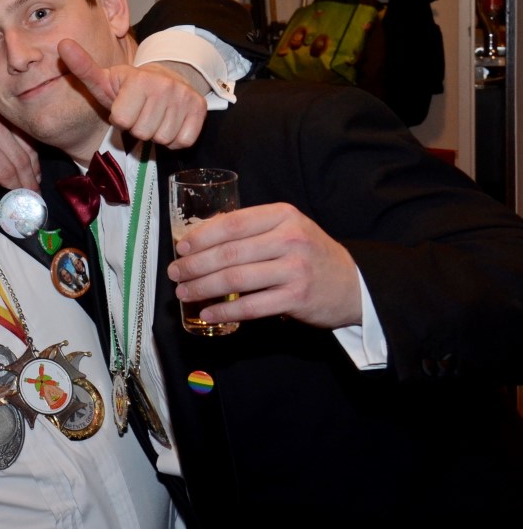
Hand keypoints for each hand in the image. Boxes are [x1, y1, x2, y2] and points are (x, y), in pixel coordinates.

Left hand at [0, 86, 40, 189]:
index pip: (4, 171)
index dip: (14, 187)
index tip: (19, 198)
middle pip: (20, 160)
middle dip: (29, 181)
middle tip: (34, 195)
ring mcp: (5, 119)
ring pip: (28, 148)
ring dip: (34, 167)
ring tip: (35, 181)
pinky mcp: (10, 115)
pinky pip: (28, 137)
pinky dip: (33, 153)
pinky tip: (32, 165)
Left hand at [59, 39, 206, 148]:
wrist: (166, 78)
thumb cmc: (128, 86)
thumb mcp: (104, 79)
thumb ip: (83, 67)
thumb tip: (62, 44)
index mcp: (139, 79)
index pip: (122, 121)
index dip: (119, 118)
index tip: (123, 106)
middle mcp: (165, 86)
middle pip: (142, 132)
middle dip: (137, 127)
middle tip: (140, 112)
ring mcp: (185, 97)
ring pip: (162, 138)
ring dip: (155, 133)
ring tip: (154, 115)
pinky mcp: (200, 110)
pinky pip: (182, 141)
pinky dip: (175, 138)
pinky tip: (170, 121)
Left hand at [167, 202, 362, 328]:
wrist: (353, 283)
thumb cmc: (309, 254)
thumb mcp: (288, 228)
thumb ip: (253, 228)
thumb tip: (201, 236)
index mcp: (283, 216)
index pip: (232, 224)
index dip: (201, 236)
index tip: (181, 247)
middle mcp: (289, 239)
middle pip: (229, 253)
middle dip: (194, 265)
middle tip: (174, 273)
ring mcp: (295, 269)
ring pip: (236, 279)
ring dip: (203, 288)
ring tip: (184, 292)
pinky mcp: (297, 297)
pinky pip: (252, 306)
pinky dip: (225, 311)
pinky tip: (208, 312)